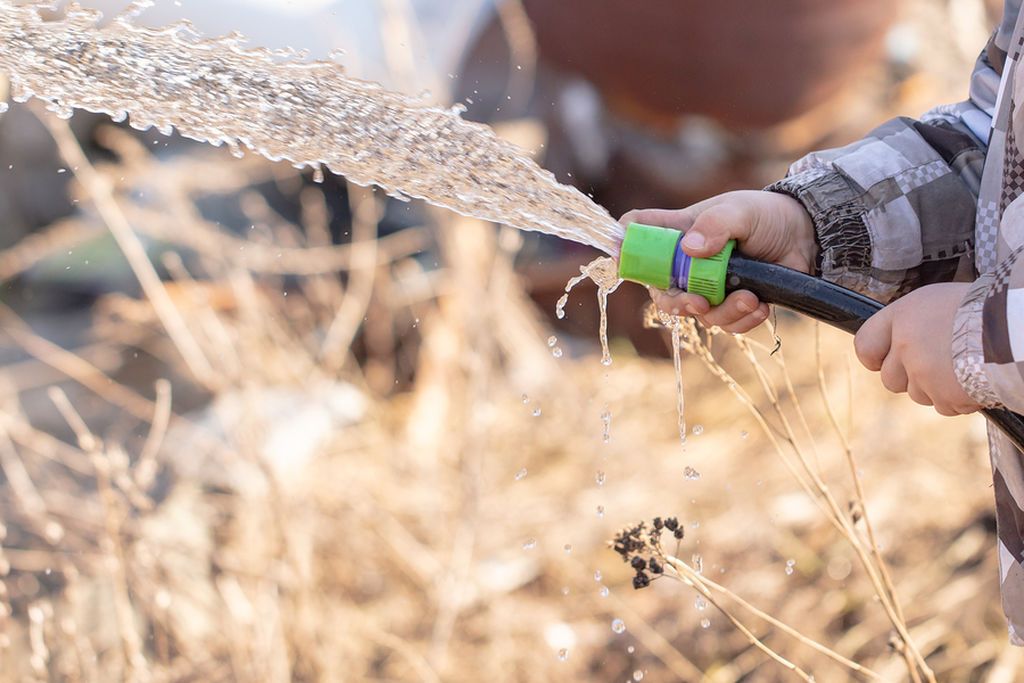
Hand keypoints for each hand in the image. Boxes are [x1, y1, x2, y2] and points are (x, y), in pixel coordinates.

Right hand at [620, 190, 815, 332]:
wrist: (810, 237)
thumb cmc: (768, 215)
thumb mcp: (741, 210)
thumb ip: (716, 224)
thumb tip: (689, 248)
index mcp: (681, 231)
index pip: (639, 232)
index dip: (625, 245)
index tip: (624, 259)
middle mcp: (689, 262)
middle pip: (660, 289)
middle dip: (675, 302)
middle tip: (697, 303)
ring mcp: (710, 285)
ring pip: (698, 313)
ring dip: (722, 312)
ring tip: (750, 299)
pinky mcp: (733, 304)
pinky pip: (726, 324)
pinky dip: (743, 320)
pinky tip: (760, 305)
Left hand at [854, 283, 980, 415]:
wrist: (1015, 327)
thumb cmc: (985, 307)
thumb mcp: (940, 301)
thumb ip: (914, 323)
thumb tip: (900, 341)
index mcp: (902, 316)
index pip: (865, 345)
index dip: (874, 357)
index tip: (883, 360)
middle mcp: (905, 344)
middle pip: (890, 378)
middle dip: (910, 377)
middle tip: (939, 364)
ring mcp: (922, 372)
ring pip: (918, 394)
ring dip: (937, 388)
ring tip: (965, 366)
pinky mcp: (943, 395)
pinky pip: (944, 406)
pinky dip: (959, 399)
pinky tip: (976, 377)